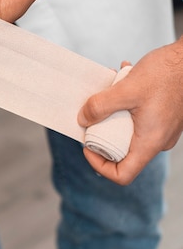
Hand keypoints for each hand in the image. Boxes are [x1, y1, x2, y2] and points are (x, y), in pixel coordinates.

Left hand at [78, 38, 182, 183]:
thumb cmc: (166, 73)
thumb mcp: (126, 89)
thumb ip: (100, 106)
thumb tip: (82, 119)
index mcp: (150, 142)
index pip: (123, 175)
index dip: (99, 165)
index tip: (87, 146)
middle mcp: (158, 140)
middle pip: (123, 154)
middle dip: (103, 135)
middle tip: (91, 117)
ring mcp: (162, 129)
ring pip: (129, 132)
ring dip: (113, 114)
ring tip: (107, 91)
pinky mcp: (163, 116)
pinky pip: (139, 118)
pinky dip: (126, 104)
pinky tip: (121, 79)